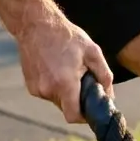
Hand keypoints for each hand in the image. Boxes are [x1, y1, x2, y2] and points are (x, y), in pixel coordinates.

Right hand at [15, 7, 113, 123]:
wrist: (36, 24)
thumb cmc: (66, 36)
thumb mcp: (92, 51)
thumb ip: (104, 75)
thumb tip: (109, 96)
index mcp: (64, 83)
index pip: (74, 116)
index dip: (84, 116)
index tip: (91, 108)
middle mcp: (48, 89)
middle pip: (66, 108)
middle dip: (76, 99)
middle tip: (82, 80)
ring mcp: (36, 88)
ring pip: (56, 100)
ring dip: (65, 91)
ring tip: (67, 69)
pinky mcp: (30, 85)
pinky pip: (47, 92)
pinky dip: (54, 85)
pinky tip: (55, 67)